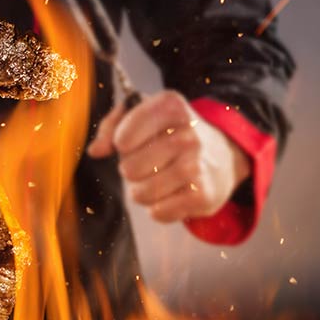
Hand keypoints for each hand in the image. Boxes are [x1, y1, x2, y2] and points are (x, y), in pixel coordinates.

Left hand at [86, 90, 249, 223]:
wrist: (223, 154)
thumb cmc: (172, 133)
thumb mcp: (143, 114)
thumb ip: (111, 126)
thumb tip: (96, 151)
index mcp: (170, 106)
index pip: (122, 139)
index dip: (121, 144)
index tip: (133, 140)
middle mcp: (188, 134)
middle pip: (128, 169)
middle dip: (132, 170)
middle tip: (150, 162)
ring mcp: (197, 165)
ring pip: (140, 193)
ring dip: (142, 191)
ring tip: (158, 179)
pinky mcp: (204, 195)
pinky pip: (158, 213)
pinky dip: (158, 208)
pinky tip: (172, 194)